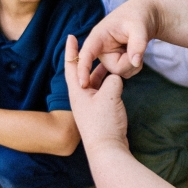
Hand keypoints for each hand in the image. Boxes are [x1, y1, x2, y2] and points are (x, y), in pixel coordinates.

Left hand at [63, 35, 129, 154]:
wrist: (108, 151)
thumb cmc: (104, 123)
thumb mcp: (110, 95)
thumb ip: (113, 80)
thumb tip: (115, 77)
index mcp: (78, 91)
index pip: (72, 65)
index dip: (71, 50)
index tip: (71, 36)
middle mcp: (81, 98)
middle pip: (83, 73)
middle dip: (88, 59)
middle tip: (94, 45)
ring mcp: (89, 107)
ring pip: (94, 83)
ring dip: (100, 72)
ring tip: (108, 60)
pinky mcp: (99, 114)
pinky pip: (101, 93)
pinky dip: (107, 84)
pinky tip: (116, 81)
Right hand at [76, 0, 158, 87]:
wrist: (146, 16)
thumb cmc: (138, 16)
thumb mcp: (139, 27)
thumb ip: (137, 44)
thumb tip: (135, 62)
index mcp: (98, 36)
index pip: (87, 54)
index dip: (83, 68)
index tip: (82, 84)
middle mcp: (100, 49)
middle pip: (113, 68)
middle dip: (129, 62)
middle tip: (138, 46)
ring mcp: (108, 57)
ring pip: (120, 73)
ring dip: (133, 64)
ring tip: (137, 47)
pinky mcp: (116, 63)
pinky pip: (126, 73)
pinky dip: (136, 66)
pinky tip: (136, 53)